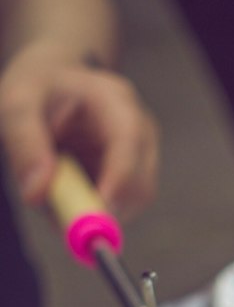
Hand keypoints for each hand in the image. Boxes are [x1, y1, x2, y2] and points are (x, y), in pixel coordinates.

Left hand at [0, 44, 158, 218]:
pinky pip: (118, 210)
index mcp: (115, 101)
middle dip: (102, 212)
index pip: (129, 145)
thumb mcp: (17, 104)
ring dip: (90, 212)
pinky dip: (89, 212)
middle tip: (62, 224)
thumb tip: (37, 194)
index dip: (117, 182)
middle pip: (139, 186)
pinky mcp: (133, 180)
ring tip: (53, 191)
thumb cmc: (38, 88)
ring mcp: (142, 158)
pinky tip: (66, 191)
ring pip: (129, 205)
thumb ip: (24, 145)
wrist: (54, 82)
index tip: (93, 216)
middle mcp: (140, 131)